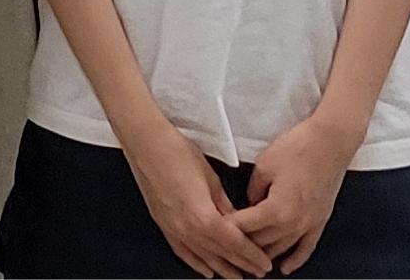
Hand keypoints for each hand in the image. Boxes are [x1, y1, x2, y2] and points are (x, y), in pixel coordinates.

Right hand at [124, 114, 270, 278]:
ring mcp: (173, 228)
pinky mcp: (163, 224)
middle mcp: (187, 228)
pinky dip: (196, 263)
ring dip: (222, 268)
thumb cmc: (176, 152)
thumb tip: (236, 220)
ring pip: (203, 257)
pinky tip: (205, 270)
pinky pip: (182, 252)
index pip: (235, 244)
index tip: (264, 263)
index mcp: (203, 216)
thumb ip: (224, 205)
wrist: (145, 142)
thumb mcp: (210, 177)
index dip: (252, 255)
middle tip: (257, 272)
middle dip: (242, 265)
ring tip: (235, 276)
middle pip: (221, 254)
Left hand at [231, 110, 360, 273]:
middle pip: (261, 242)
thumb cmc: (297, 149)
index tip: (214, 229)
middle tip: (227, 243)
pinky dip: (295, 260)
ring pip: (280, 249)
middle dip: (242, 243)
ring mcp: (308, 225)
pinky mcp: (320, 222)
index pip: (244, 227)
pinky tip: (286, 268)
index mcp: (276, 209)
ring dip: (264, 254)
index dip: (227, 228)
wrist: (330, 143)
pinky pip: (306, 249)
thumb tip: (250, 203)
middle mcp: (293, 223)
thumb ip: (253, 189)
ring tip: (248, 259)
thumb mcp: (264, 165)